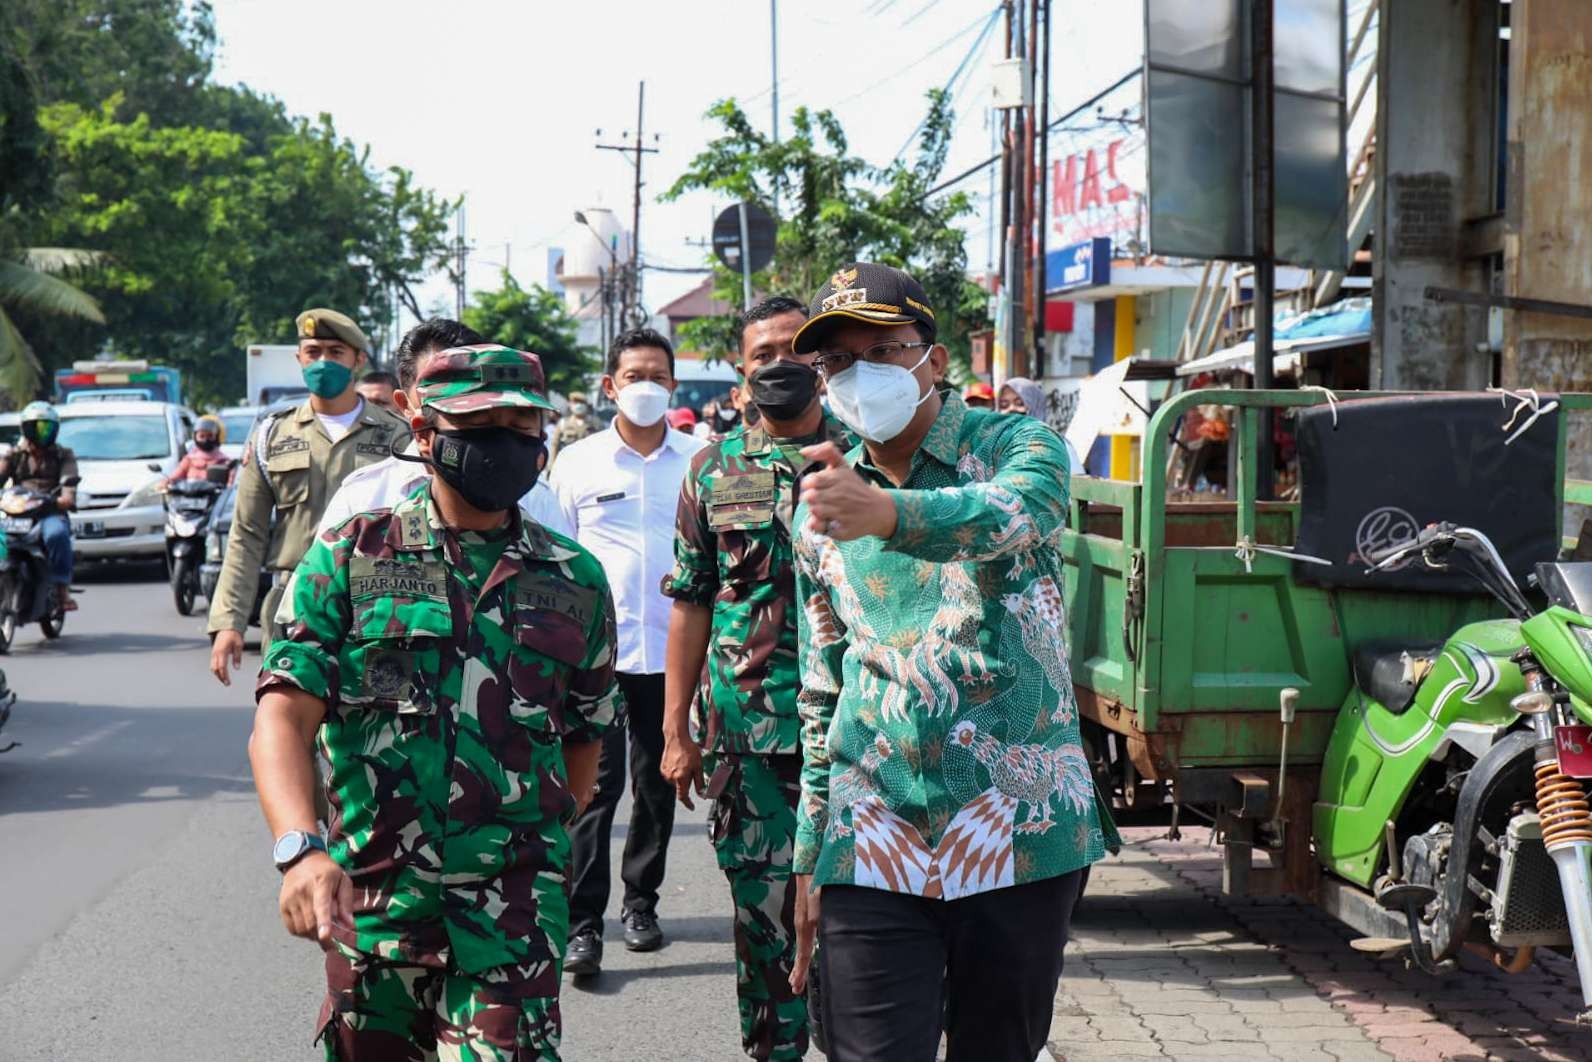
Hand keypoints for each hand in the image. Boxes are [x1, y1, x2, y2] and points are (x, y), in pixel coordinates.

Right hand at [211, 629, 244, 685]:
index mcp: (222, 652)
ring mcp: (213, 653)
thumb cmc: (234, 635)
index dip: (224, 676)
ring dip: (217, 674)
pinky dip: (216, 670)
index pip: (222, 667)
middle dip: (220, 677)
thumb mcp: (239, 645)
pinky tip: (221, 673)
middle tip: (227, 683)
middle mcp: (215, 653)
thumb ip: (237, 657)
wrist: (226, 628)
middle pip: (215, 669)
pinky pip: (213, 664)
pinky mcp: (213, 653)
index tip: (228, 682)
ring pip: (213, 667)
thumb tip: (237, 668)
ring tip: (224, 679)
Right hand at [278, 851, 352, 948]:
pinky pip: (292, 929)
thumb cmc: (326, 871)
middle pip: (311, 922)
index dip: (324, 922)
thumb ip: (346, 902)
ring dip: (314, 936)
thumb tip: (349, 925)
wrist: (301, 860)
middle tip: (333, 942)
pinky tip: (310, 926)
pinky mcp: (282, 906)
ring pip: (302, 929)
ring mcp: (290, 899)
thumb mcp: (343, 880)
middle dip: (323, 937)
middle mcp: (302, 891)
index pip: (322, 905)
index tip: (325, 936)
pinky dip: (303, 933)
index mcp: (321, 882)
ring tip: (322, 929)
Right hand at [660, 732, 705, 809]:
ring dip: (681, 777)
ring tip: (685, 763)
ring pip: (676, 782)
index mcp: (681, 778)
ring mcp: (665, 773)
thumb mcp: (699, 766)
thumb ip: (700, 782)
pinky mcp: (662, 768)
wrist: (676, 738)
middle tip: (692, 770)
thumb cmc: (689, 750)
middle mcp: (671, 778)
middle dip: (687, 783)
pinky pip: (671, 776)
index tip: (692, 807)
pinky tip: (680, 762)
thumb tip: (702, 794)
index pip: (683, 796)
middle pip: (681, 787)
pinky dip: (676, 772)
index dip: (688, 803)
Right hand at [789, 873, 819, 993]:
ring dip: (801, 962)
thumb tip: (818, 927)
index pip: (803, 953)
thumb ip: (820, 914)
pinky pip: (805, 935)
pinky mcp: (807, 911)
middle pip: (801, 952)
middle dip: (798, 971)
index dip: (800, 971)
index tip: (795, 987)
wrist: (812, 858)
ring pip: (803, 944)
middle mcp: (802, 922)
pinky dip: (804, 949)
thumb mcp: (822, 897)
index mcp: (806, 922)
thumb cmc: (820, 876)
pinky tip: (807, 952)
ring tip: (796, 978)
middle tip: (795, 988)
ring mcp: (804, 916)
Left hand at [799, 443, 896, 541]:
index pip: (810, 481)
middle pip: (809, 497)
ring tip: (827, 510)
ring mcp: (844, 514)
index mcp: (839, 478)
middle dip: (811, 499)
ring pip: (814, 512)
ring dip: (816, 511)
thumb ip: (825, 451)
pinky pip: (821, 529)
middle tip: (822, 499)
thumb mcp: (843, 465)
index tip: (817, 486)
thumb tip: (803, 450)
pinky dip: (822, 526)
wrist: (878, 509)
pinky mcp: (844, 530)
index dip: (809, 484)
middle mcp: (842, 495)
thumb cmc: (854, 486)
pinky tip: (832, 521)